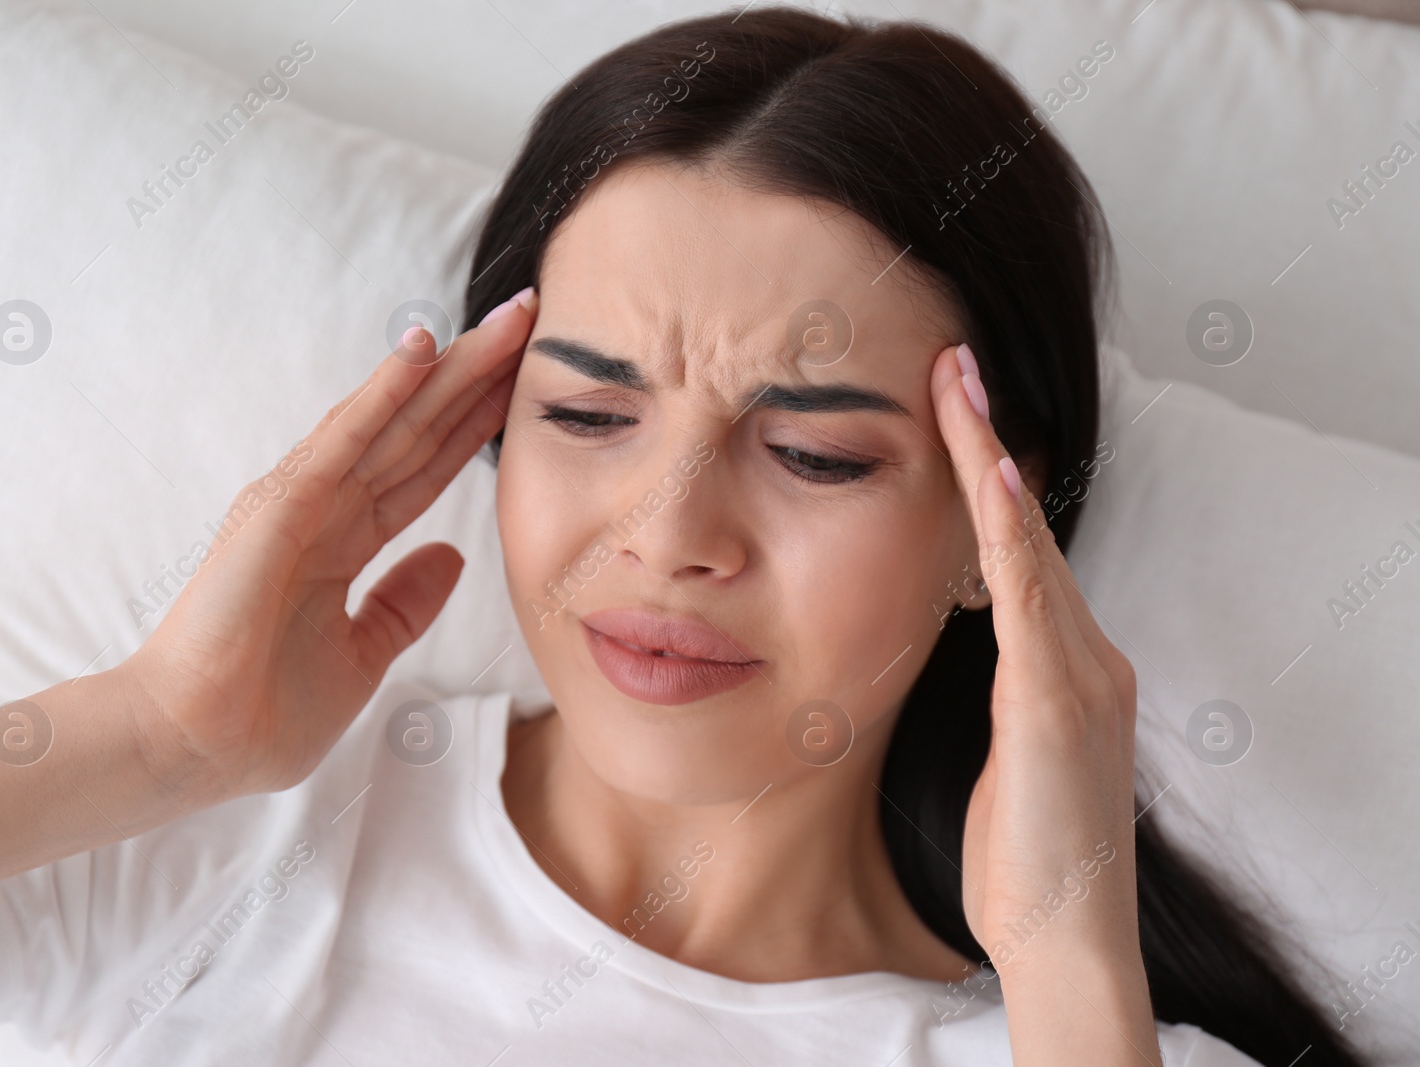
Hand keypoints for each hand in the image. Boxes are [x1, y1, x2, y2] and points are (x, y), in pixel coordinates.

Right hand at [123, 288, 537, 799]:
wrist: (194, 746)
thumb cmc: (261, 713)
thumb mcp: (361, 655)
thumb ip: (402, 602)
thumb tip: (452, 556)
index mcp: (342, 542)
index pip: (426, 468)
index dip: (476, 423)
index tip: (527, 383)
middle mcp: (324, 508)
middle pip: (418, 430)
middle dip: (476, 377)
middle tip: (529, 317)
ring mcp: (301, 501)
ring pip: (392, 420)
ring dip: (449, 368)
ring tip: (504, 318)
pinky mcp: (279, 507)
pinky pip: (344, 441)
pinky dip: (383, 394)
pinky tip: (423, 351)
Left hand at [929, 342, 1141, 974]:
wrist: (1065, 936)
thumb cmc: (1023, 855)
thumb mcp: (998, 754)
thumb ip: (988, 694)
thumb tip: (952, 650)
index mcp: (1060, 666)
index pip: (1016, 549)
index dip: (985, 475)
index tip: (949, 406)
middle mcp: (1082, 656)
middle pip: (1025, 527)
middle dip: (989, 441)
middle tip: (953, 359)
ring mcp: (1078, 675)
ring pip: (1029, 545)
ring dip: (993, 461)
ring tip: (960, 383)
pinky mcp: (1060, 705)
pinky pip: (1032, 602)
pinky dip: (1013, 536)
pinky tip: (993, 480)